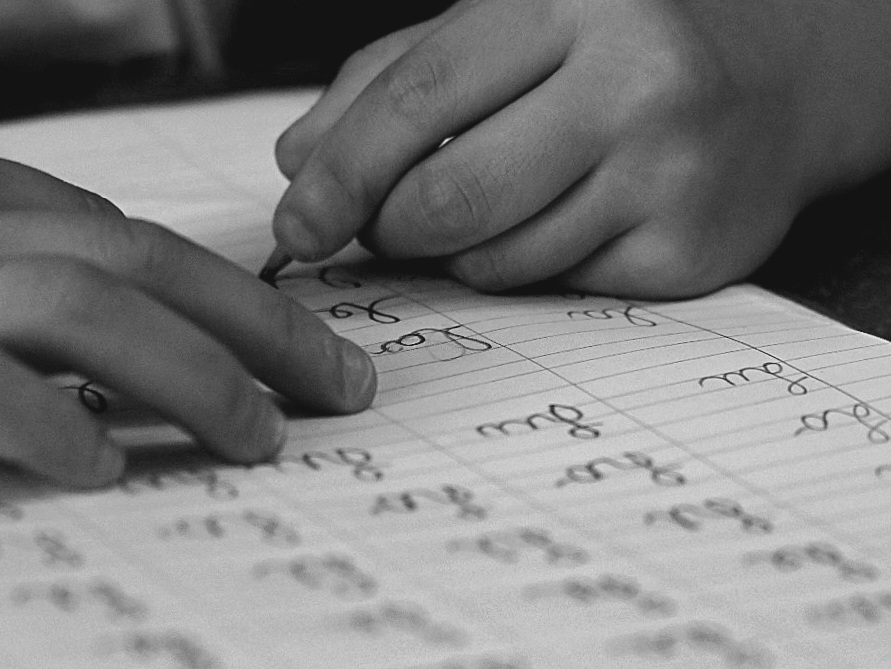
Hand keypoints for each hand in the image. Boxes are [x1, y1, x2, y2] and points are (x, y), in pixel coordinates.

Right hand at [0, 159, 375, 486]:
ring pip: (89, 307)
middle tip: (343, 383)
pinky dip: (60, 430)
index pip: (130, 239)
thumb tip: (147, 292)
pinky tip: (108, 469)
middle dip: (262, 323)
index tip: (301, 341)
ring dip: (196, 376)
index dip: (235, 292)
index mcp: (2, 218)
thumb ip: (55, 270)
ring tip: (261, 438)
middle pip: (142, 259)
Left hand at [272, 0, 890, 297]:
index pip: (418, 100)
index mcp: (567, 5)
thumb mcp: (505, 29)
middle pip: (451, 198)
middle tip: (381, 226)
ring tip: (493, 204)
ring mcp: (669, 176)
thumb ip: (391, 83)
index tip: (296, 223)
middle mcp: (630, 85)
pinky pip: (557, 287)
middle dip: (390, 228)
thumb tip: (300, 159)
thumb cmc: (618, 48)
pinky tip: (563, 221)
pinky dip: (530, 267)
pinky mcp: (688, 253)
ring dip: (461, 250)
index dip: (341, 173)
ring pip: (498, 260)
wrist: (776, 78)